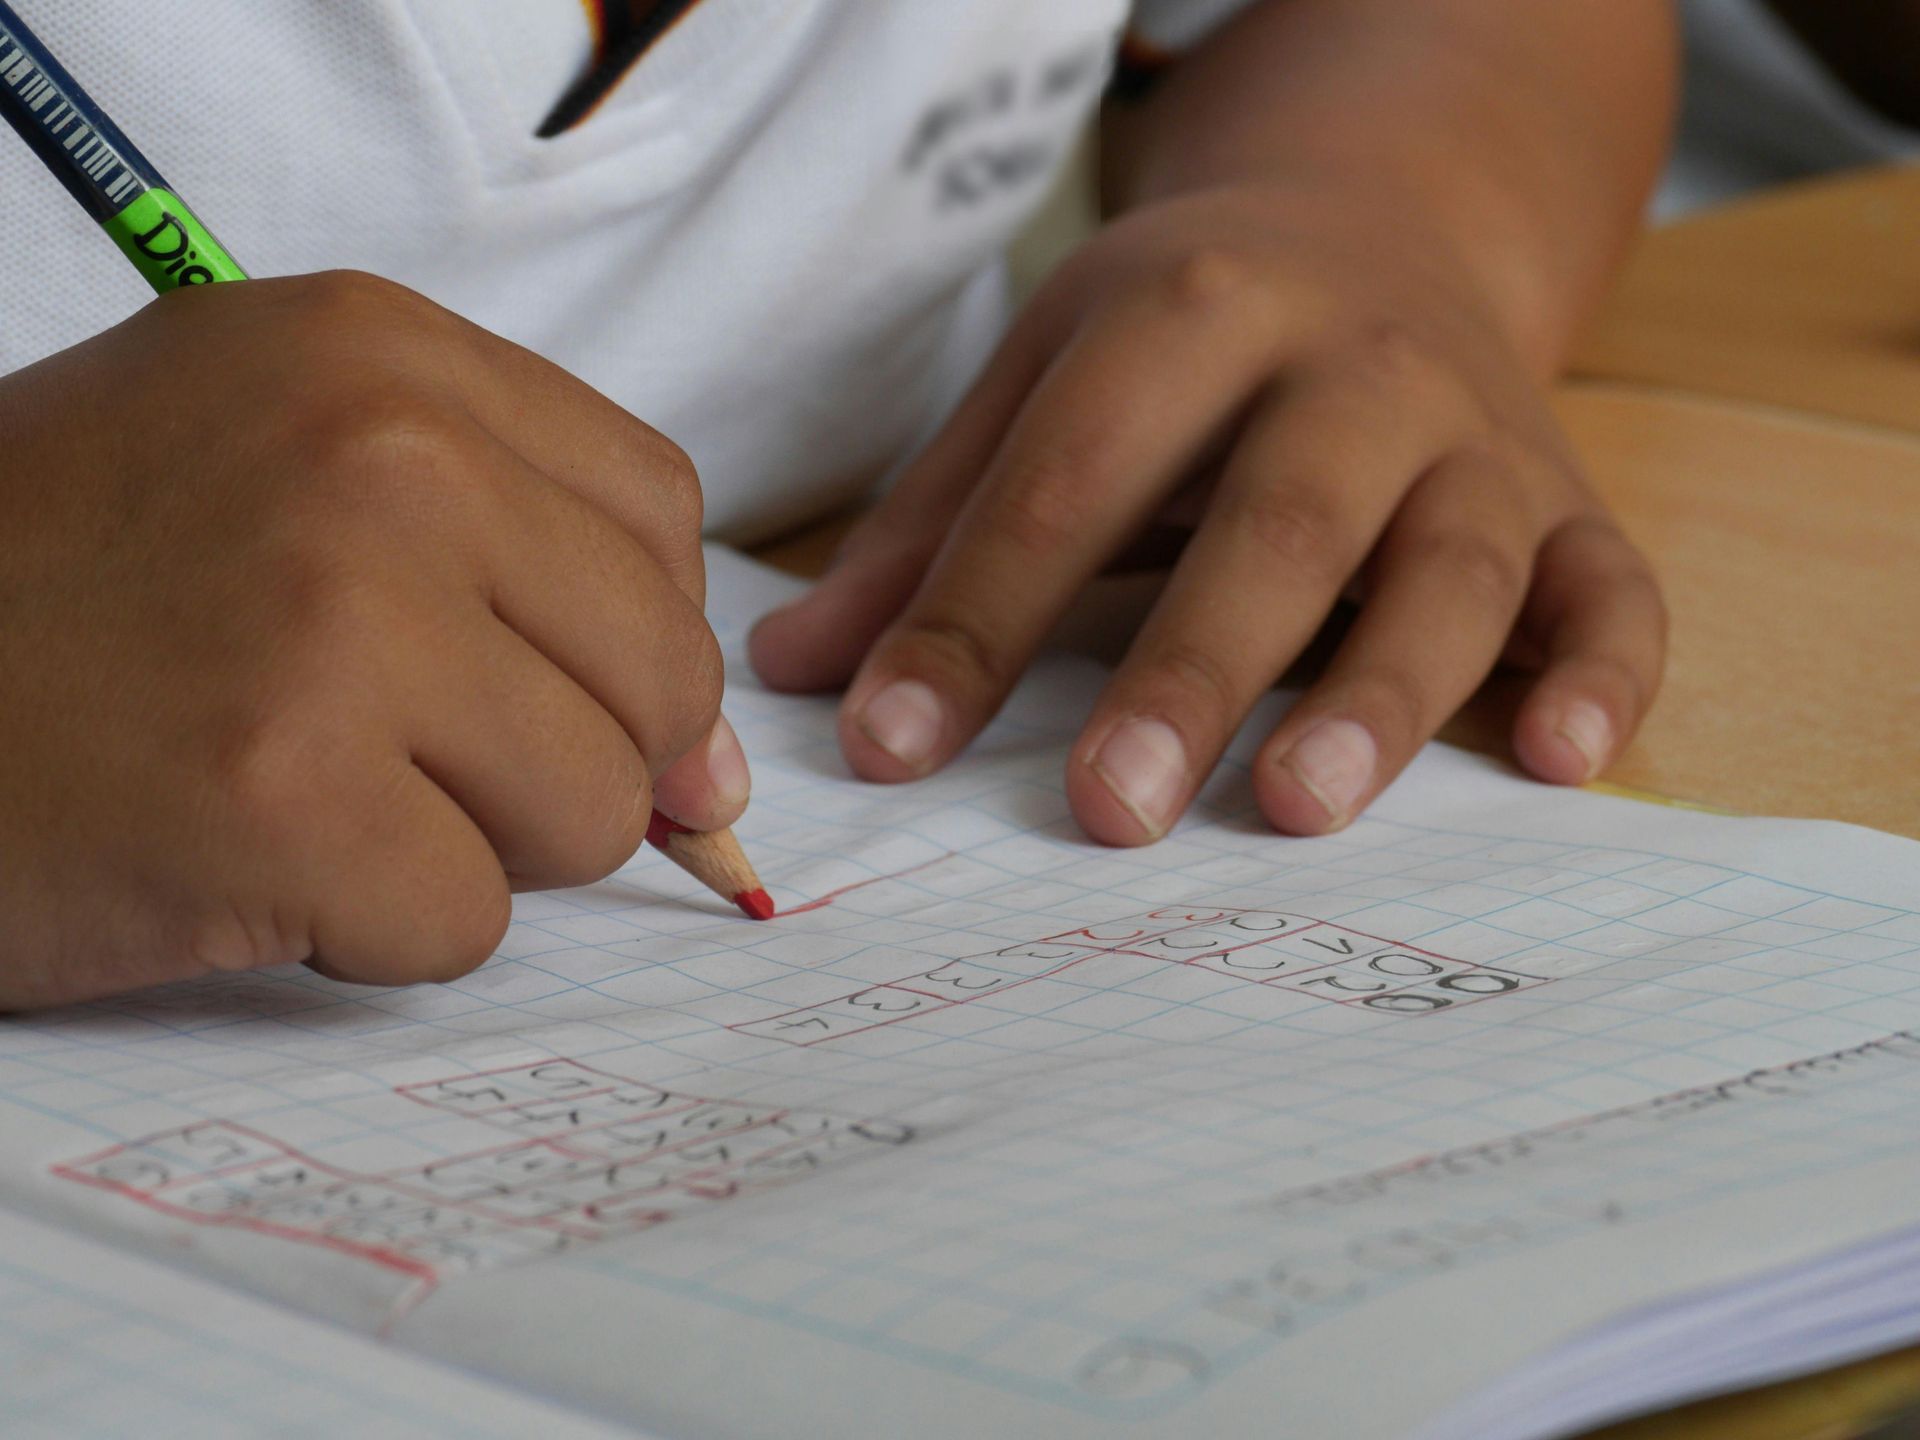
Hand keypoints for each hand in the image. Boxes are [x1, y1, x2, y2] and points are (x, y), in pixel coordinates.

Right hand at [0, 272, 740, 1008]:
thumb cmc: (66, 594)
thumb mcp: (287, 483)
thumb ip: (520, 581)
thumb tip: (716, 775)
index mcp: (381, 354)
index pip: (658, 516)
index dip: (627, 636)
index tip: (556, 693)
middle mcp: (379, 456)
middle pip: (658, 674)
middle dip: (565, 760)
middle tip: (404, 761)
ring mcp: (336, 619)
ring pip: (591, 809)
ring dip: (470, 847)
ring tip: (311, 796)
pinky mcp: (283, 794)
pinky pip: (468, 921)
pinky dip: (373, 931)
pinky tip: (249, 863)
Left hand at [751, 184, 1664, 842]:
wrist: (1385, 223)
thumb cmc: (1187, 337)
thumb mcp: (1047, 379)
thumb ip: (932, 526)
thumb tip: (797, 677)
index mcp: (1193, 313)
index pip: (1070, 480)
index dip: (974, 618)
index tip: (890, 751)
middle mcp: (1352, 365)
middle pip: (1277, 520)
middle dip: (1191, 667)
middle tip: (1108, 811)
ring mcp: (1477, 435)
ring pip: (1452, 564)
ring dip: (1383, 690)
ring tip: (1297, 808)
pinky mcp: (1570, 501)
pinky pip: (1614, 589)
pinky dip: (1603, 674)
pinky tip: (1559, 764)